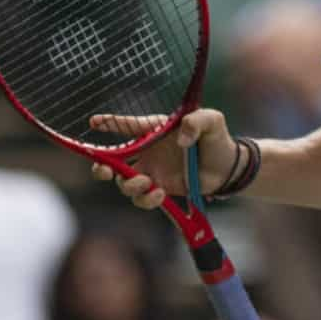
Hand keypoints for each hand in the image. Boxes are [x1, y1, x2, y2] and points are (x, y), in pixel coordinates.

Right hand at [86, 109, 235, 208]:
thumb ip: (197, 121)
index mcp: (153, 131)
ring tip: (147, 183)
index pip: (126, 125)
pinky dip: (146, 199)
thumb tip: (182, 139)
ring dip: (129, 185)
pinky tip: (160, 194)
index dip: (108, 123)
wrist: (227, 168)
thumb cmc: (216, 139)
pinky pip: (142, 198)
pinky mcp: (159, 189)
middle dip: (101, 166)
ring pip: (124, 183)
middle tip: (103, 170)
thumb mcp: (212, 120)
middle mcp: (147, 152)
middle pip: (112, 160)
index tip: (93, 122)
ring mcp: (151, 172)